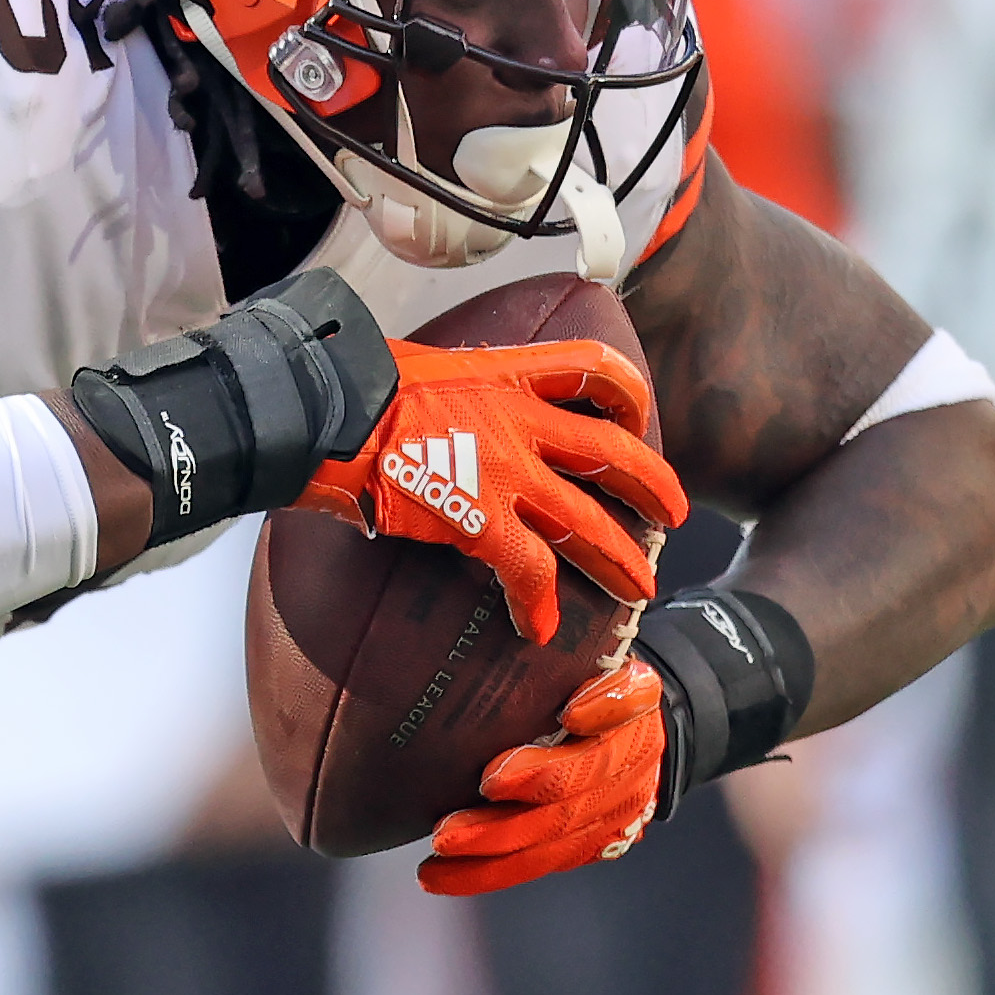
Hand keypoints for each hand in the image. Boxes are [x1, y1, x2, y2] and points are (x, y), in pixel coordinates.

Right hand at [299, 337, 682, 649]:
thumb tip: (413, 402)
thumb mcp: (409, 364)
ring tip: (640, 589)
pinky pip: (528, 572)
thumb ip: (437, 389)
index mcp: (503, 377)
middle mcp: (519, 422)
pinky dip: (538, 605)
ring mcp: (505, 473)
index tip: (636, 420)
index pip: (592, 371)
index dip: (628, 397)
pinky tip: (539, 631)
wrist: (321, 410)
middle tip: (674, 514)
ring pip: (587, 522)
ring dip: (619, 559)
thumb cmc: (345, 385)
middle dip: (654, 486)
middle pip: (613, 454)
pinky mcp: (480, 520)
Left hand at [418, 652, 664, 897]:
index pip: (631, 698)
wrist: (630, 732)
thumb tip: (478, 628)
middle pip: (587, 774)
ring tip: (442, 844)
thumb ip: (547, 649)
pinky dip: (491, 872)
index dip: (605, 706)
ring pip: (562, 830)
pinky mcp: (598, 841)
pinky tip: (440, 876)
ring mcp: (621, 803)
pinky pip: (546, 862)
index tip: (569, 712)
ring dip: (497, 843)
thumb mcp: (574, 652)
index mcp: (636, 695)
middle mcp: (636, 752)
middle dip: (530, 787)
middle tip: (480, 784)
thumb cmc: (576, 681)